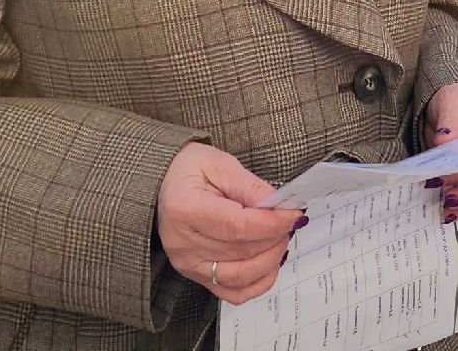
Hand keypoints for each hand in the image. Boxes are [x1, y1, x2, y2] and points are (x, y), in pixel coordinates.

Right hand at [156, 143, 305, 304]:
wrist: (162, 183)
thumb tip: (280, 206)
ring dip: (271, 260)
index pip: (237, 226)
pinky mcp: (195, 276)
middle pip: (241, 251)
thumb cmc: (188, 169)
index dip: (272, 223)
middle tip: (291, 221)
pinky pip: (231, 293)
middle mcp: (182, 243)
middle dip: (275, 237)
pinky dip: (257, 283)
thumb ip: (251, 187)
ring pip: (240, 276)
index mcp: (184, 209)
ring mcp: (187, 264)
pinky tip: (270, 263)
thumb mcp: (220, 164)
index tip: (294, 214)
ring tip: (281, 237)